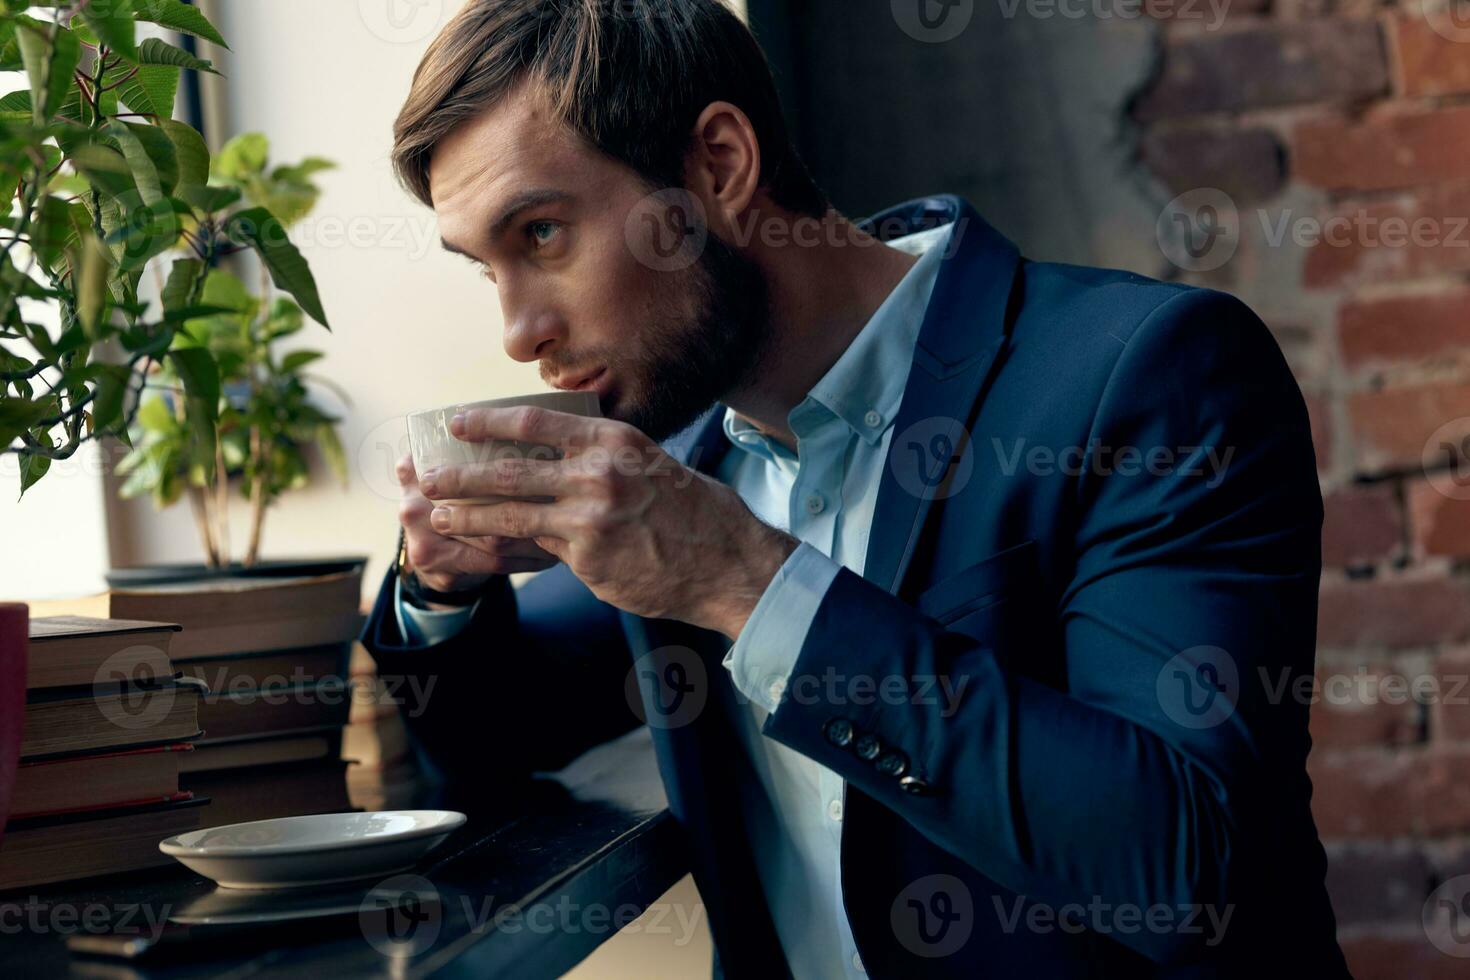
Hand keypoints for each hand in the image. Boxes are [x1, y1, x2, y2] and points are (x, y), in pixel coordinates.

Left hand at [417, 406, 798, 637]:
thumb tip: (546, 459)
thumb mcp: (648, 464)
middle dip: (459, 474)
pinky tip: (479, 549)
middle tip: (426, 475)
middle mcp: (598, 474)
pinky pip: (535, 552)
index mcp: (612, 440)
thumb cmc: (691, 511)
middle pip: (509, 470)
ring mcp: (591, 519)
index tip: (456, 423)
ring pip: (510, 514)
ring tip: (436, 516)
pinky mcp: (589, 561)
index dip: (487, 422)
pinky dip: (504, 550)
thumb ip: (598, 459)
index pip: (535, 422)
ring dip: (465, 515)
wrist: (727, 562)